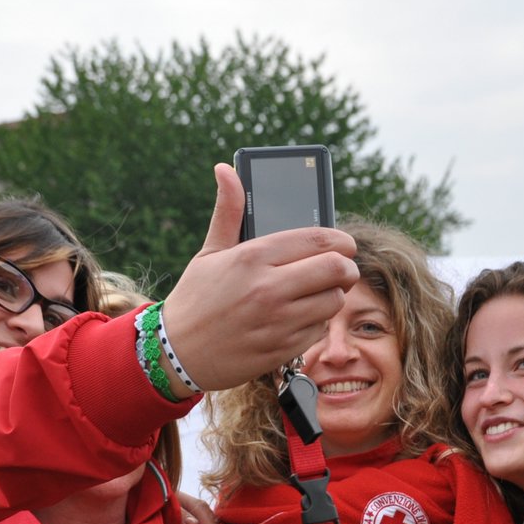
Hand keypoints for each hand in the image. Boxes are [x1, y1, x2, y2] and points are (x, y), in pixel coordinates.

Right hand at [160, 164, 356, 393]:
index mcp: (253, 257)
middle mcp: (268, 289)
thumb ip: (229, 211)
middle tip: (340, 270)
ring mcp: (277, 322)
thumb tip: (226, 169)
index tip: (344, 245)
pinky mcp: (281, 350)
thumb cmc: (195, 299)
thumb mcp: (209, 252)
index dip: (342, 241)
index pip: (319, 239)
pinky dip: (316, 323)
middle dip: (346, 268)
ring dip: (332, 296)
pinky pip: (319, 331)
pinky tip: (299, 318)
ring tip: (316, 294)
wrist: (177, 354)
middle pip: (338, 269)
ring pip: (334, 301)